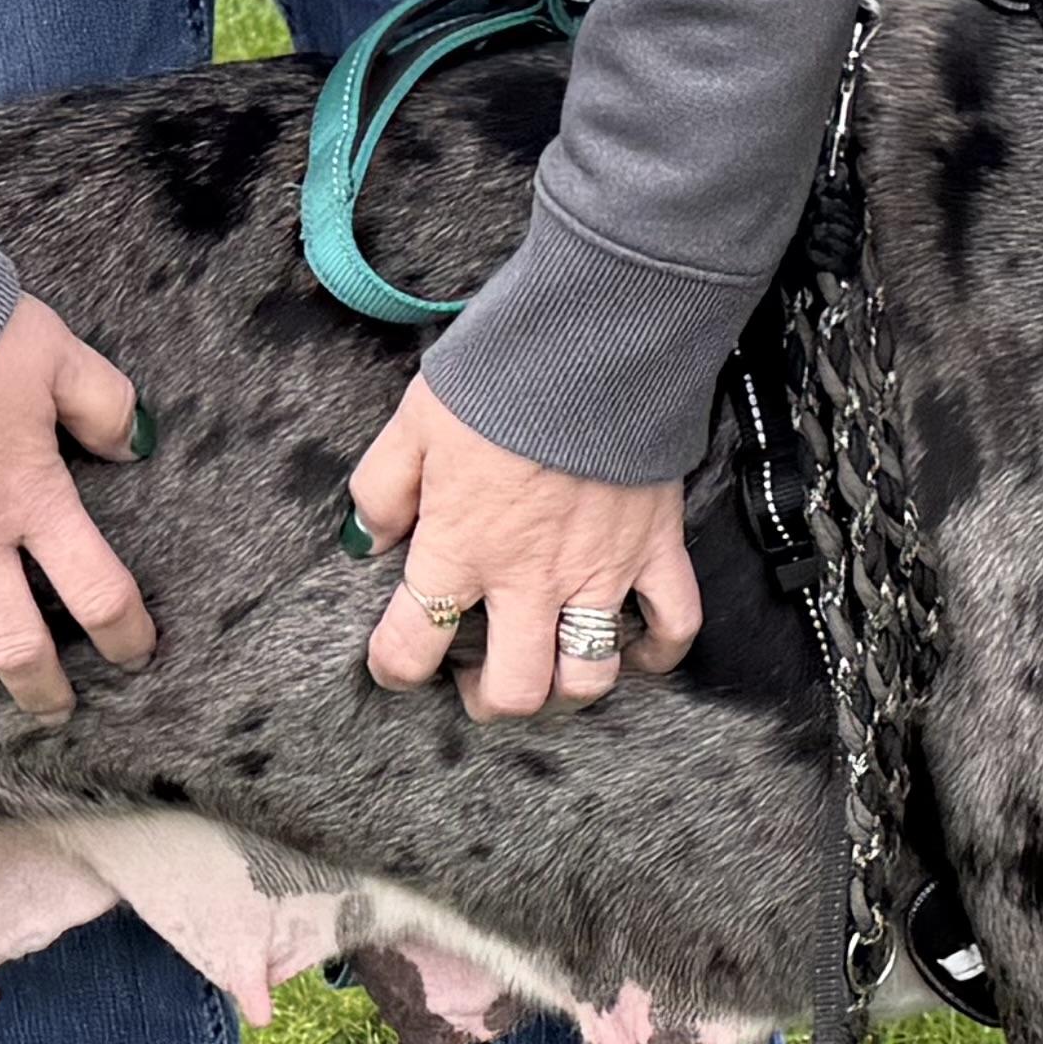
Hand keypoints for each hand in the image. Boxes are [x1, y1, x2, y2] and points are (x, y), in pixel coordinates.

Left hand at [349, 381, 698, 718]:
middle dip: (490, 701)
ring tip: (551, 674)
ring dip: (567, 689)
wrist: (595, 341)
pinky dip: (659, 650)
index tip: (395, 663)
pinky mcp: (654, 547)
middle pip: (514, 689)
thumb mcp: (413, 424)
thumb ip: (381, 490)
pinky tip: (637, 654)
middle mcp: (528, 578)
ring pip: (588, 676)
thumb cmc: (502, 377)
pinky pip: (674, 623)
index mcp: (460, 550)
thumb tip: (369, 538)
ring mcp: (598, 570)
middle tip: (479, 684)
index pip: (411, 647)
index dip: (394, 668)